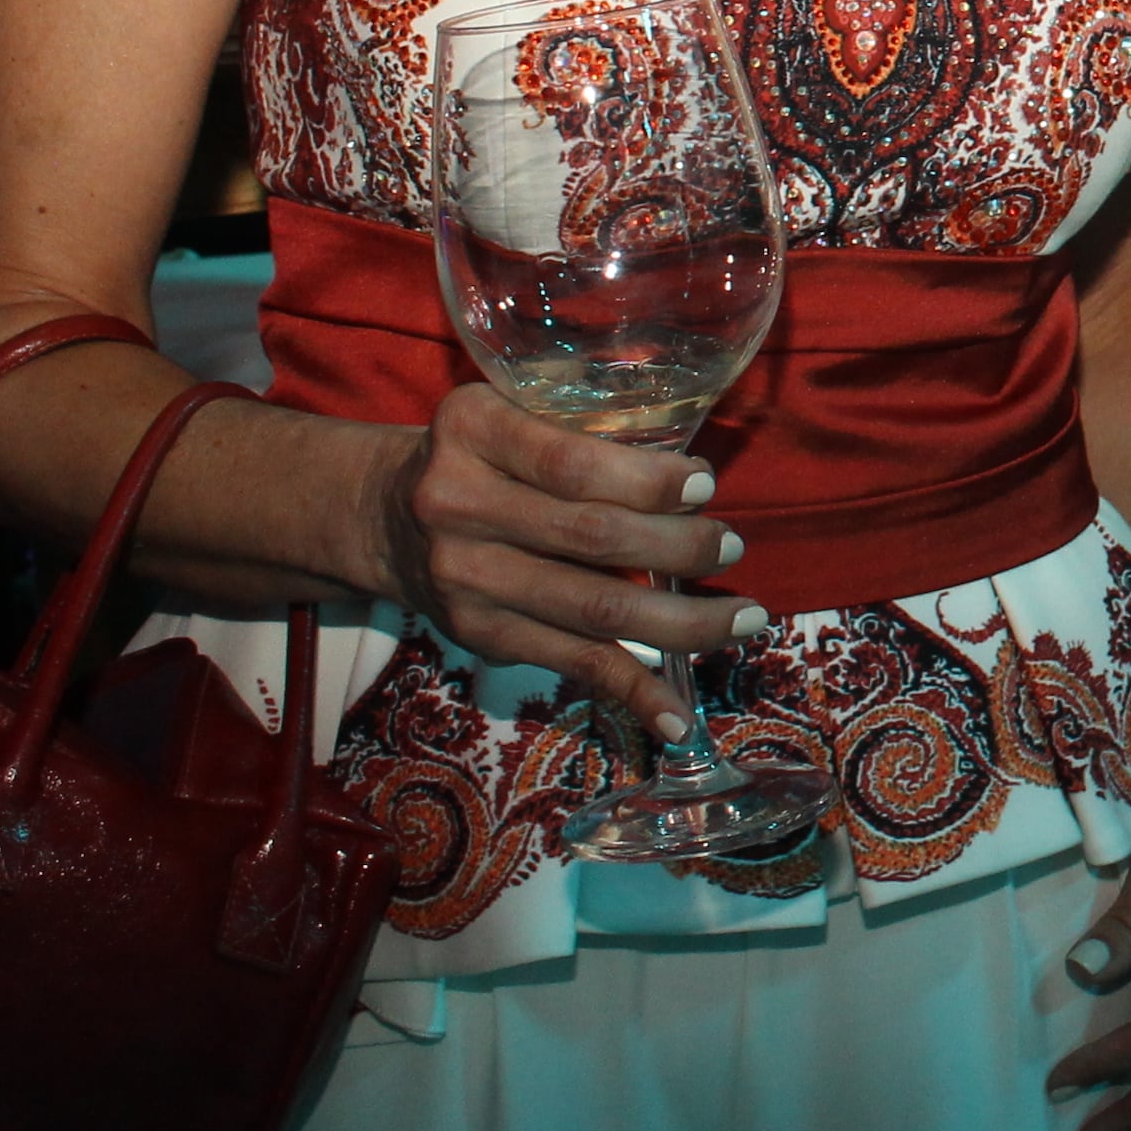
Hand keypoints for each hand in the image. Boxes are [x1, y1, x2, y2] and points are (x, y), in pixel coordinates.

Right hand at [362, 383, 757, 731]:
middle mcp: (458, 504)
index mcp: (474, 429)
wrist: (386, 514)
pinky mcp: (480, 635)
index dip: (648, 482)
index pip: (572, 464)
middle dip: (679, 548)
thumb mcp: (512, 412)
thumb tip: (695, 484)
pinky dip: (633, 692)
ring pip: (593, 611)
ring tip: (744, 619)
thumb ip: (582, 432)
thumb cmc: (484, 454)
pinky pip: (571, 663)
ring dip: (682, 624)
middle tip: (732, 546)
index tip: (706, 489)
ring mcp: (465, 578)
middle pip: (591, 538)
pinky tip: (679, 717)